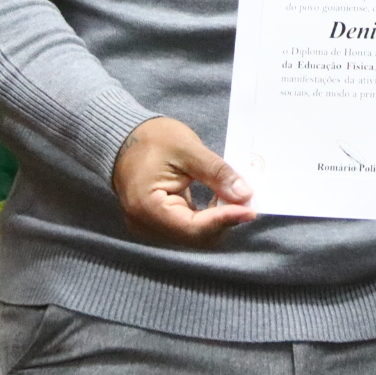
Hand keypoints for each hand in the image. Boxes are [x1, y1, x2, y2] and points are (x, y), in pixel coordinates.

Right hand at [110, 116, 254, 243]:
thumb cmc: (152, 139)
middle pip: (194, 237)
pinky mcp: (158, 222)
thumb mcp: (188, 149)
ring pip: (192, 235)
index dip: (224, 220)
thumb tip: (244, 194)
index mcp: (147, 208)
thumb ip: (216, 173)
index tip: (250, 210)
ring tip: (235, 199)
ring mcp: (150, 227)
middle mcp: (145, 225)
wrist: (125, 137)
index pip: (193, 227)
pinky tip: (219, 201)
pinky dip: (206, 218)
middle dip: (223, 221)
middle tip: (246, 201)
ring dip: (216, 221)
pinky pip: (186, 228)